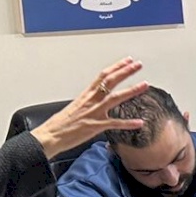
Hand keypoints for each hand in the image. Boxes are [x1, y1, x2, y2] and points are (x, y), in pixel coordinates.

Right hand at [30, 59, 148, 160]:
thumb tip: (94, 102)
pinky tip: (139, 123)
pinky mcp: (96, 126)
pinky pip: (115, 123)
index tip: (127, 61)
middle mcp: (91, 100)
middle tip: (138, 65)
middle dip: (126, 72)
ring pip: (116, 98)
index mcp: (86, 95)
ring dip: (132, 90)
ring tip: (144, 85)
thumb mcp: (74, 108)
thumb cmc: (60, 124)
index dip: (116, 67)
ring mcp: (94, 112)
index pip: (103, 76)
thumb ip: (87, 103)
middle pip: (110, 81)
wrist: (50, 136)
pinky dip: (128, 123)